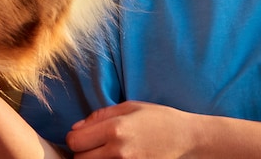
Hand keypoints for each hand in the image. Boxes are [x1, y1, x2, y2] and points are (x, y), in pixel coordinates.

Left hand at [66, 101, 197, 157]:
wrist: (186, 139)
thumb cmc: (158, 119)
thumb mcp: (129, 107)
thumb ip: (99, 116)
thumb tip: (75, 128)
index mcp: (115, 129)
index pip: (74, 141)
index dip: (74, 138)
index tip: (81, 136)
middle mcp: (118, 151)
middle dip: (81, 152)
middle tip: (92, 146)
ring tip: (103, 152)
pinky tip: (114, 157)